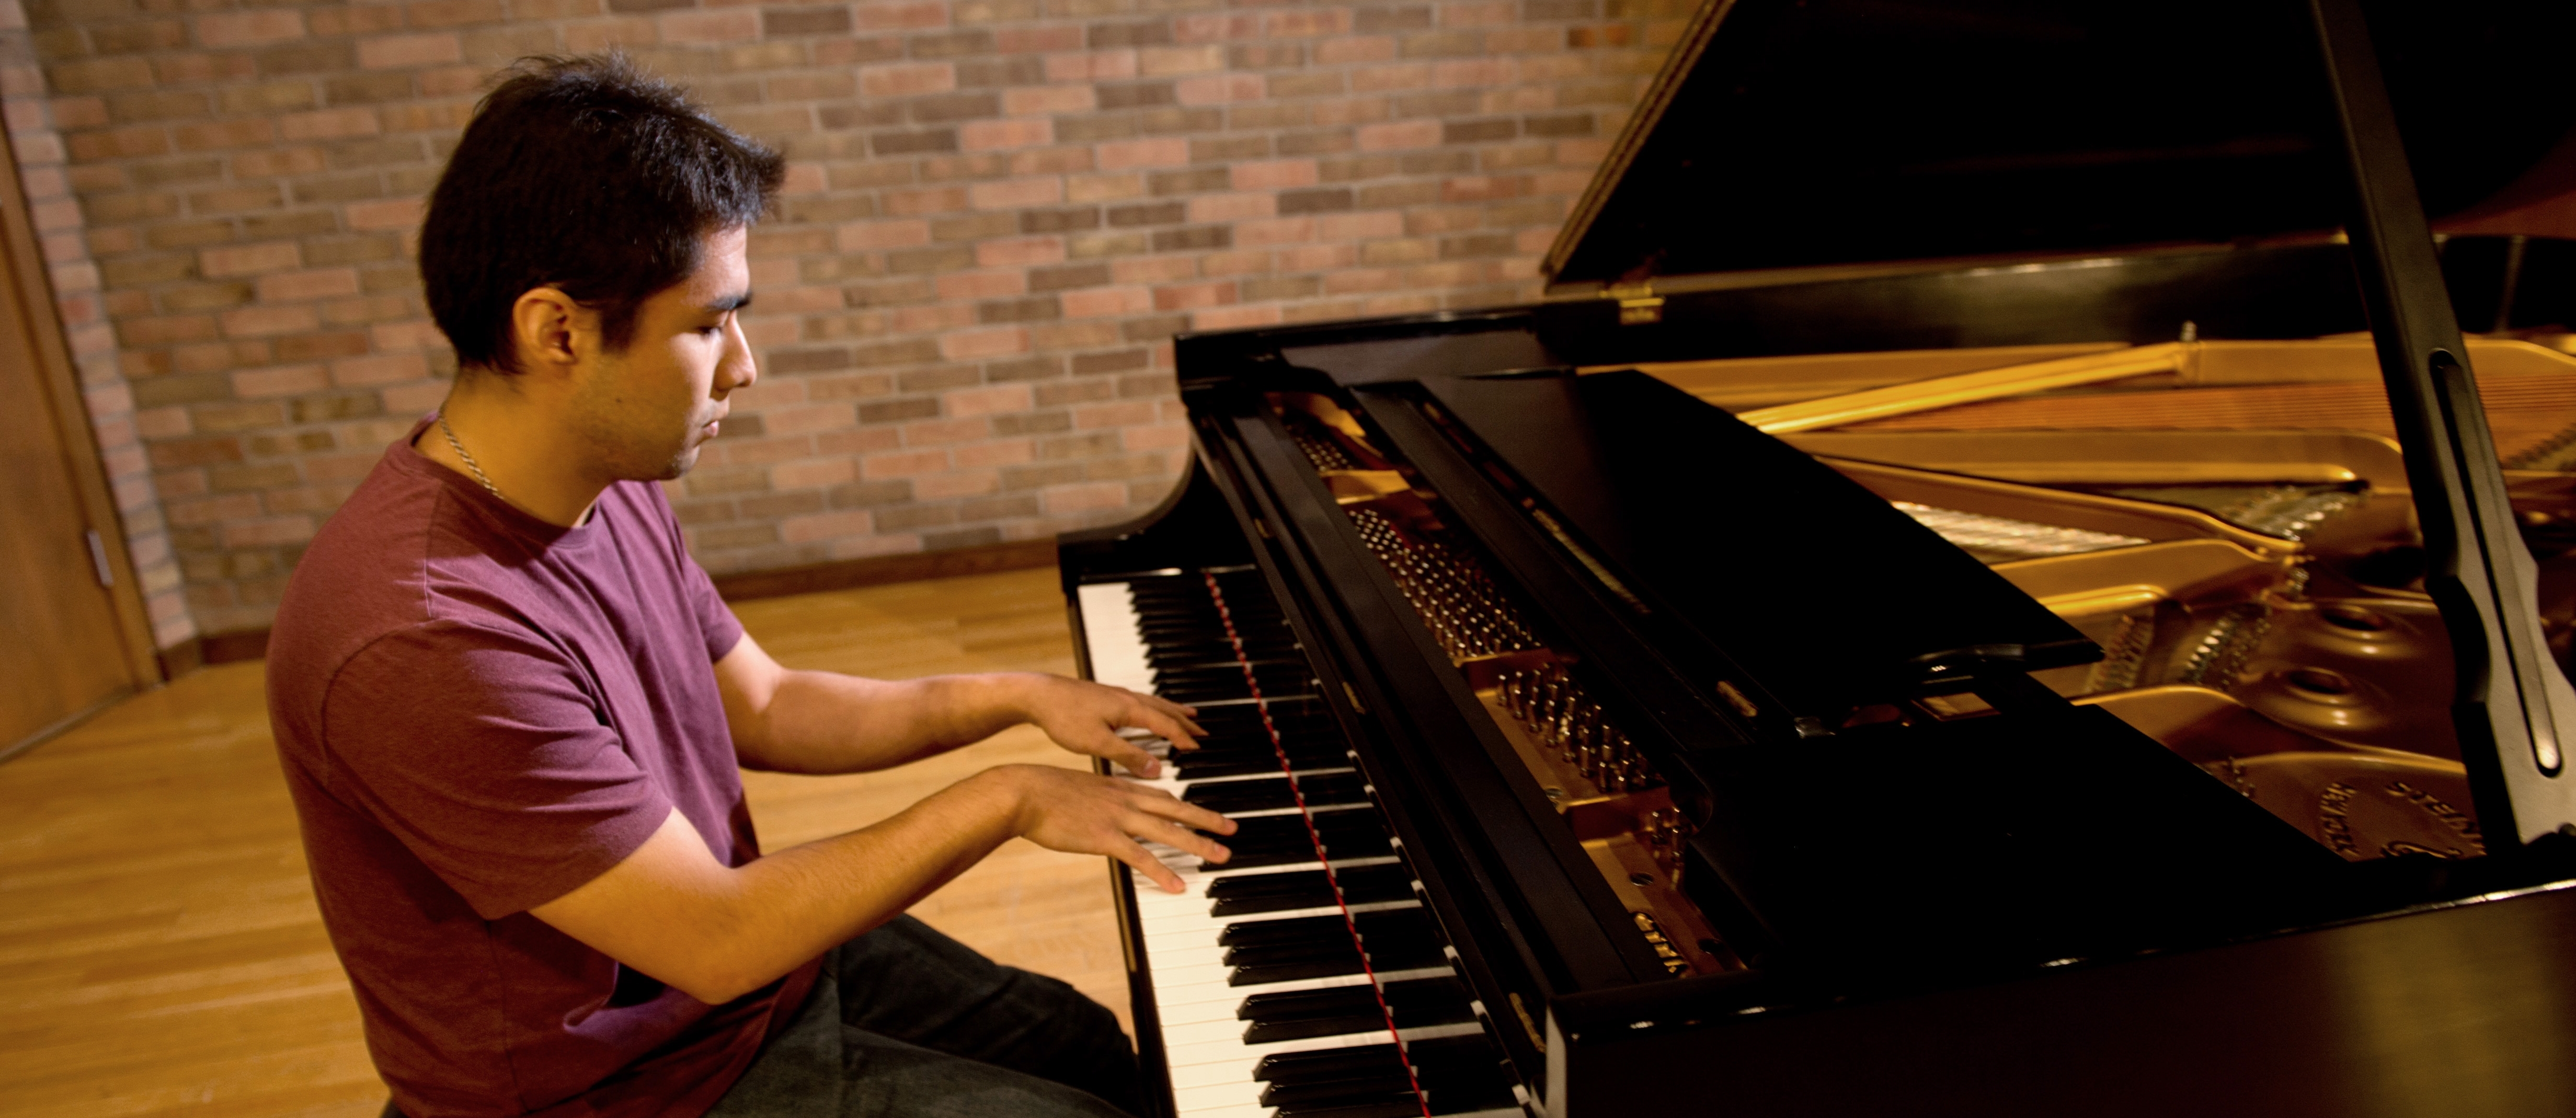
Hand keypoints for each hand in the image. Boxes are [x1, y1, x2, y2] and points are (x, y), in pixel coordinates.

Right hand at [993, 765, 1236, 891]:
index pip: (1161, 795)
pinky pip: (1141, 857)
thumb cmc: (1042, 791)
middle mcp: (1125, 799)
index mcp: (1119, 786)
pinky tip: (1178, 885)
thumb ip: (1097, 798)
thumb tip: (1101, 808)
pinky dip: (1162, 871)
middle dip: (1206, 819)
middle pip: (1176, 809)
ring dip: (1197, 844)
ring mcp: (1118, 818)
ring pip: (1168, 831)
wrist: (1023, 791)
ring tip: (1220, 856)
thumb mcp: (1078, 788)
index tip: (1202, 811)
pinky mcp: (1105, 838)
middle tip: (1231, 829)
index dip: (1185, 804)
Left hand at [1010, 674, 1204, 777]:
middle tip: (1203, 732)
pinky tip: (1146, 712)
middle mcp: (1127, 698)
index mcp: (1129, 708)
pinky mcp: (1104, 696)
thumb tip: (1157, 769)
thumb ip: (1128, 756)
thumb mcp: (1097, 743)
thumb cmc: (1063, 717)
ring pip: (1153, 703)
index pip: (1165, 724)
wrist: (1036, 694)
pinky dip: (1154, 707)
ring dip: (1173, 711)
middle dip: (1185, 722)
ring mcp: (1115, 695)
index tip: (1197, 750)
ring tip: (1187, 715)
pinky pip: (1140, 701)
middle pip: (1165, 710)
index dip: (1183, 738)